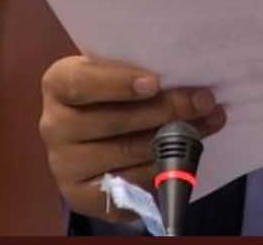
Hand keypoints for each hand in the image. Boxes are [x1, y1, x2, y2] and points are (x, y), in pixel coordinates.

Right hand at [39, 55, 226, 222]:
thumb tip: (188, 71)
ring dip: (174, 139)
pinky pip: (126, 186)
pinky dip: (158, 172)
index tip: (154, 83)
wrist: (92, 128)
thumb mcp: (117, 68)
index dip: (119, 83)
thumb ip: (140, 66)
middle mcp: (53, 124)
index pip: (82, 83)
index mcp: (59, 83)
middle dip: (167, 110)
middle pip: (115, 121)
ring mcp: (63, 164)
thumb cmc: (113, 87)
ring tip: (209, 122)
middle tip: (205, 100)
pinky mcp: (78, 195)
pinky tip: (184, 159)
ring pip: (125, 153)